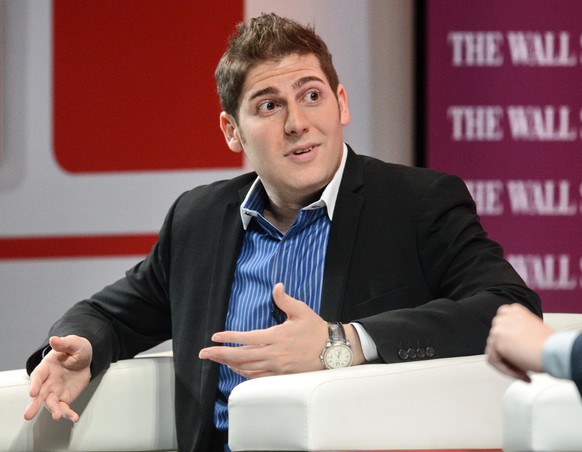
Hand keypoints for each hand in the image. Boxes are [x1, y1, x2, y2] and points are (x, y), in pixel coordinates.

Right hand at [24, 335, 91, 421]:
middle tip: (28, 415)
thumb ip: (64, 343)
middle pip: (39, 394)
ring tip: (56, 417)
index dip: (34, 384)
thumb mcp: (73, 343)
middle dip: (34, 404)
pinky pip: (65, 407)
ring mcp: (55, 391)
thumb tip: (54, 339)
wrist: (85, 358)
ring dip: (53, 410)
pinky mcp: (65, 398)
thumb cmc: (75, 349)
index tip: (32, 393)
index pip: (38, 376)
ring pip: (51, 403)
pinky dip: (68, 413)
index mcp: (46, 367)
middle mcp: (48, 381)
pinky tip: (74, 418)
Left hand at [199, 283, 363, 377]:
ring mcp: (277, 367)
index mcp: (277, 336)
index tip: (215, 336)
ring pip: (247, 368)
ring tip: (216, 359)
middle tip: (204, 353)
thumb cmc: (316, 329)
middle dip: (220, 354)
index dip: (229, 338)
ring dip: (229, 364)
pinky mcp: (282, 376)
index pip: (247, 338)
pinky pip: (258, 377)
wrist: (333, 350)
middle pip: (241, 356)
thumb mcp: (301, 310)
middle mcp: (274, 353)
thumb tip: (276, 286)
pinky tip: (237, 369)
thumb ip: (285, 300)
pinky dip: (244, 374)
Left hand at [486, 304, 551, 380]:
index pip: (502, 329)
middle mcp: (504, 316)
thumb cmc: (551, 344)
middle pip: (497, 340)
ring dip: (509, 364)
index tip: (519, 354)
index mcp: (513, 311)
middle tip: (523, 365)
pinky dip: (506, 370)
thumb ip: (517, 333)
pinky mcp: (497, 341)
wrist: (555, 350)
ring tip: (525, 371)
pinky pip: (493, 360)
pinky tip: (522, 374)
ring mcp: (499, 327)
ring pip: (494, 351)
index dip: (510, 345)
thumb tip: (510, 345)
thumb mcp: (531, 330)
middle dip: (508, 356)